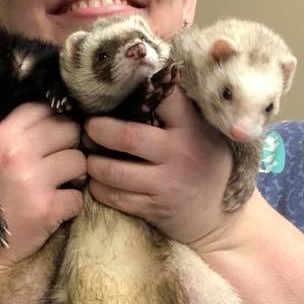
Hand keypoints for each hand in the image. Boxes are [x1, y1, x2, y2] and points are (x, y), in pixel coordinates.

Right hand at [0, 103, 84, 267]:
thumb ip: (15, 132)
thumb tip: (56, 110)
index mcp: (1, 133)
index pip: (44, 108)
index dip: (53, 122)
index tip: (48, 140)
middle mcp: (17, 151)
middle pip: (69, 130)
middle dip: (68, 147)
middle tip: (55, 166)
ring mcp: (33, 180)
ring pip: (80, 161)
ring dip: (74, 176)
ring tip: (57, 187)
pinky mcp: (47, 208)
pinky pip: (80, 196)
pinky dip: (72, 205)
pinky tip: (55, 209)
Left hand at [84, 86, 243, 245]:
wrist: (217, 218)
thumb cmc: (206, 166)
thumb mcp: (204, 135)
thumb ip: (181, 114)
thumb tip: (143, 85)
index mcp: (192, 129)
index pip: (164, 98)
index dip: (138, 89)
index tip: (118, 90)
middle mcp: (179, 154)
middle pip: (127, 136)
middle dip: (99, 130)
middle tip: (87, 126)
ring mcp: (167, 184)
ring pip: (114, 171)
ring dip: (92, 162)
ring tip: (86, 156)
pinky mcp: (154, 208)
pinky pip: (115, 197)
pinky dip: (98, 188)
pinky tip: (95, 180)